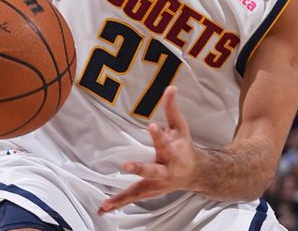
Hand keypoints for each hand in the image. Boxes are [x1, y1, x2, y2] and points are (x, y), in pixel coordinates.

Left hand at [99, 87, 198, 214]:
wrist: (194, 173)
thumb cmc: (184, 146)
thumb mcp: (180, 127)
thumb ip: (172, 108)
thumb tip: (170, 87)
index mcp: (173, 153)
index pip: (164, 142)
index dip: (158, 135)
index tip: (151, 125)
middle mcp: (165, 171)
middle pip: (152, 170)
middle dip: (141, 168)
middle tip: (127, 165)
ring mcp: (156, 184)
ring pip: (139, 190)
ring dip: (123, 197)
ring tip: (106, 204)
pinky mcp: (147, 191)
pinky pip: (131, 198)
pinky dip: (118, 204)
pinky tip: (102, 210)